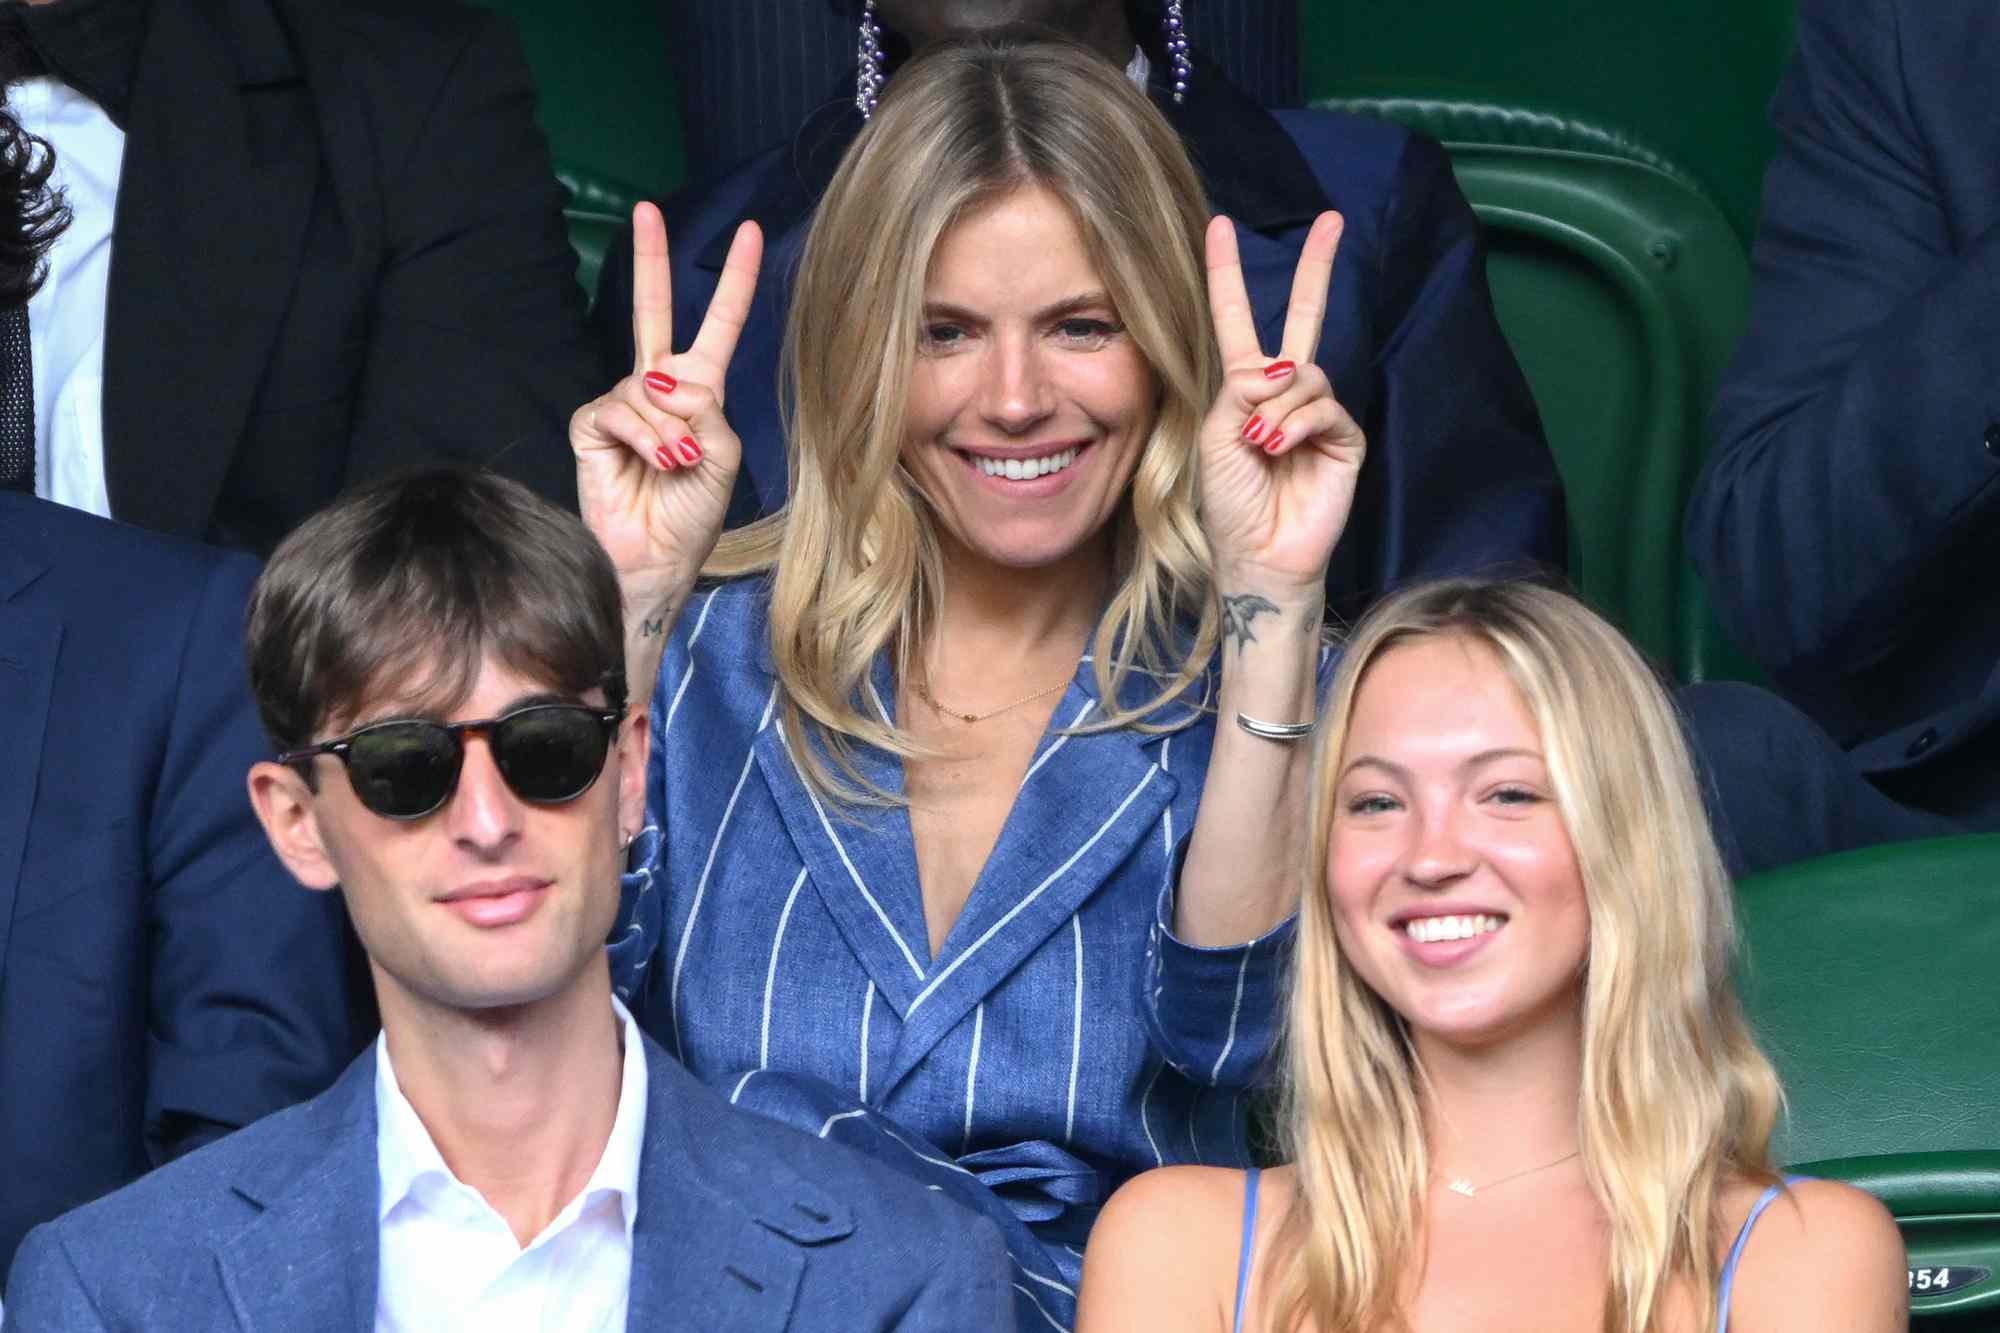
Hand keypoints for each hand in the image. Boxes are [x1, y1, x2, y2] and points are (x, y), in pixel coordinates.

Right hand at [571, 202, 762, 622]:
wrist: (656, 558)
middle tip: (644, 208)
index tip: (748, 231)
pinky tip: (649, 464)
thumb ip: (708, 413)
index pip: (717, 324)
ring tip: (674, 467)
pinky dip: (643, 438)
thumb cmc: (693, 514)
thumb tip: (666, 380)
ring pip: (649, 388)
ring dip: (668, 432)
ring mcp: (623, 403)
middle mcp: (659, 388)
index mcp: (700, 390)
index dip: (733, 281)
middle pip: (652, 311)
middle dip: (649, 259)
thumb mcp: (723, 459)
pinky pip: (621, 410)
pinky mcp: (591, 423)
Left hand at [1195, 212, 1364, 595]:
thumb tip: (1281, 367)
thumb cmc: (1229, 501)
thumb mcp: (1214, 436)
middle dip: (1317, 267)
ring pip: (1305, 372)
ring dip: (1277, 406)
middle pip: (1305, 317)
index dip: (1228, 275)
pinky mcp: (1344, 437)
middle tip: (1334, 220)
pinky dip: (1297, 424)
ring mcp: (1317, 413)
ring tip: (1262, 444)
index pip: (1237, 321)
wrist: (1258, 552)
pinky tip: (1280, 449)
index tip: (1220, 226)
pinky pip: (1324, 405)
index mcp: (1243, 389)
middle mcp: (1284, 393)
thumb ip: (1238, 389)